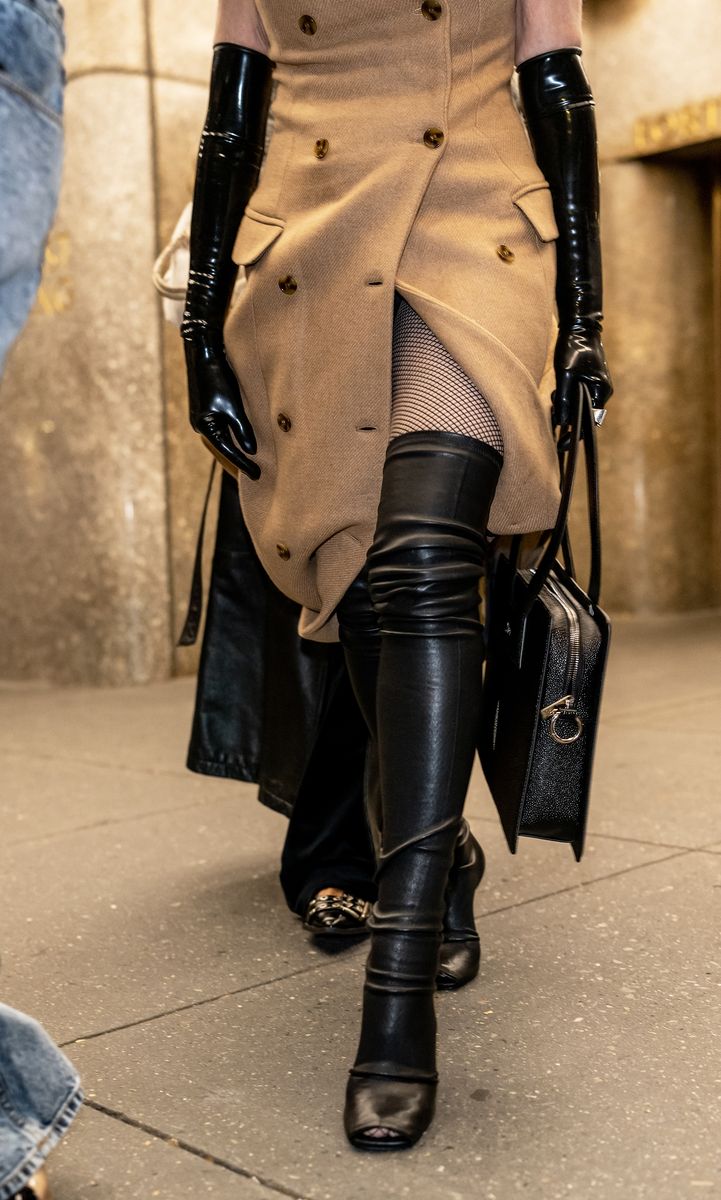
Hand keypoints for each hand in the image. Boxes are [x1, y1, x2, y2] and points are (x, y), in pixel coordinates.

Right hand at [184, 330, 259, 479]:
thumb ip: (243, 430)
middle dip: (240, 459)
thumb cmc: (217, 378)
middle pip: (224, 447)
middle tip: (258, 473)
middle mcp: (201, 425)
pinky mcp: (207, 408)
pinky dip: (234, 434)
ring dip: (237, 446)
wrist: (204, 352)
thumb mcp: (233, 407)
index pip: (228, 451)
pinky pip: (222, 427)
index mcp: (205, 426)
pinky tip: (245, 438)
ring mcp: (203, 416)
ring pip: (223, 437)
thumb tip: (251, 451)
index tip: (257, 476)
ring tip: (254, 460)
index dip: (244, 464)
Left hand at [552, 324, 612, 429]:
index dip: (575, 435)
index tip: (562, 444)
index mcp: (601, 391)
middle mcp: (602, 390)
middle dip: (568, 420)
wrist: (580, 325)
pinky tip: (555, 392)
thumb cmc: (573, 348)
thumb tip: (561, 422)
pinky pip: (578, 395)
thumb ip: (563, 399)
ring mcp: (597, 384)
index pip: (590, 422)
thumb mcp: (565, 375)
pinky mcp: (589, 379)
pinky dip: (567, 398)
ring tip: (552, 400)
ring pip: (580, 405)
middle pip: (585, 415)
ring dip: (566, 408)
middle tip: (552, 424)